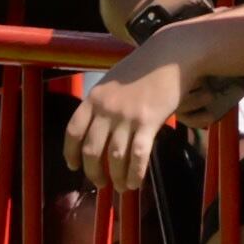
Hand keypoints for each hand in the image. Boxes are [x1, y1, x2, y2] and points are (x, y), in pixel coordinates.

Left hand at [63, 40, 192, 193]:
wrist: (172, 55)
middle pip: (92, 150)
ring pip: (115, 157)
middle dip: (94, 172)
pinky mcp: (149, 122)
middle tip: (100, 182)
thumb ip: (103, 103)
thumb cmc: (145, 66)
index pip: (73, 131)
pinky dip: (135, 173)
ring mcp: (127, 116)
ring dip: (116, 177)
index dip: (71, 153)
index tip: (74, 166)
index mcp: (94, 97)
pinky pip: (138, 155)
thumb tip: (98, 130)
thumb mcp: (114, 80)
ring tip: (121, 188)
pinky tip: (135, 183)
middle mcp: (106, 109)